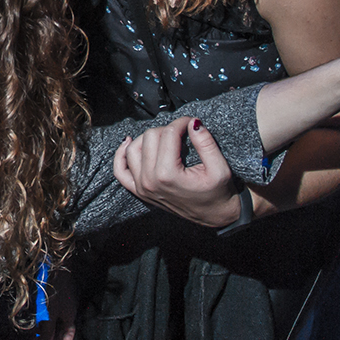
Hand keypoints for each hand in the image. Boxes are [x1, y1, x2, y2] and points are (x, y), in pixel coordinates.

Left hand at [38, 264, 77, 339]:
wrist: (57, 269)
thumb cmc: (56, 291)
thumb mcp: (51, 313)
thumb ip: (48, 330)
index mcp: (69, 321)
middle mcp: (66, 317)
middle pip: (58, 336)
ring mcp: (60, 310)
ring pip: (52, 328)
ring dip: (42, 333)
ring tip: (30, 334)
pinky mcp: (53, 304)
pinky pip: (48, 319)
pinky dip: (40, 323)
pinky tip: (32, 323)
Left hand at [113, 116, 237, 227]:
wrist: (215, 216)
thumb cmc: (218, 195)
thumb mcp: (220, 168)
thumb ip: (206, 143)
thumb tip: (193, 122)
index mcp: (168, 175)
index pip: (168, 134)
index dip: (181, 122)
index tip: (191, 122)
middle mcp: (150, 181)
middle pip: (150, 137)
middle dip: (167, 129)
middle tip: (182, 132)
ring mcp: (142, 187)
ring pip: (134, 148)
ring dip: (149, 138)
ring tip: (165, 138)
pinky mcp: (139, 191)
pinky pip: (120, 170)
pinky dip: (121, 155)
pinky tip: (129, 143)